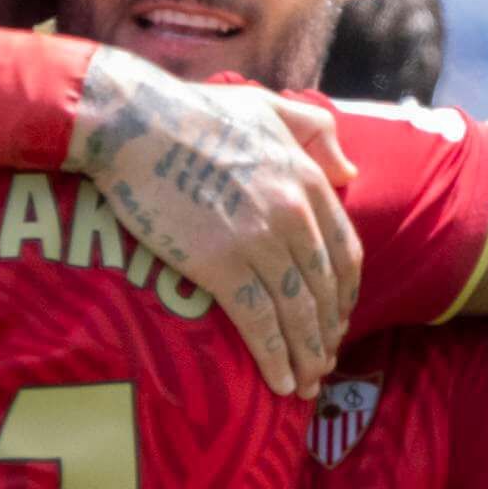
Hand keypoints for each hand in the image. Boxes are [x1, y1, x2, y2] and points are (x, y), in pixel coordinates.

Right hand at [73, 60, 362, 399]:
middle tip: (325, 361)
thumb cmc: (196, 113)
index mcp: (307, 180)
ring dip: (307, 354)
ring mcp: (260, 242)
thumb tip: (350, 171)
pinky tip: (280, 381)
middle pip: (325, 289)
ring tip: (308, 382)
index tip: (340, 317)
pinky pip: (259, 322)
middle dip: (328, 332)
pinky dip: (274, 357)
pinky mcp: (222, 266)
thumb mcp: (269, 106)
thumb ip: (317, 132)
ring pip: (298, 312)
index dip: (345, 293)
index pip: (344, 251)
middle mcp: (293, 215)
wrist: (137, 124)